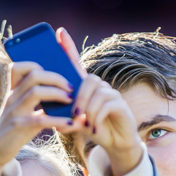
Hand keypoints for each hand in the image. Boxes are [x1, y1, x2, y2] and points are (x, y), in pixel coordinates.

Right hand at [0, 61, 83, 175]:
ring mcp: (14, 112)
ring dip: (58, 94)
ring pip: (36, 92)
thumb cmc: (15, 131)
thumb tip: (66, 96)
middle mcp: (12, 98)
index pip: (18, 67)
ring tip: (71, 101)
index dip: (37, 65)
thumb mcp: (24, 113)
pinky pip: (40, 119)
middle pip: (33, 76)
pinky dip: (58, 120)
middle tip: (70, 88)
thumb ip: (38, 103)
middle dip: (56, 78)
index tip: (55, 75)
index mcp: (13, 92)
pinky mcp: (18, 127)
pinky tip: (70, 123)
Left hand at [57, 28, 141, 175]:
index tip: (60, 32)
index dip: (69, 47)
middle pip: (88, 80)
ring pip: (97, 93)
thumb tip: (55, 122)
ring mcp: (111, 94)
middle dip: (79, 97)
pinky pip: (106, 105)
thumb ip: (65, 119)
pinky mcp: (120, 104)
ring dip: (88, 110)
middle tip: (74, 114)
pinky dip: (97, 118)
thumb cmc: (93, 128)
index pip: (76, 63)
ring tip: (84, 123)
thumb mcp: (75, 123)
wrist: (114, 143)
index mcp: (85, 87)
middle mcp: (99, 86)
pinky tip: (94, 129)